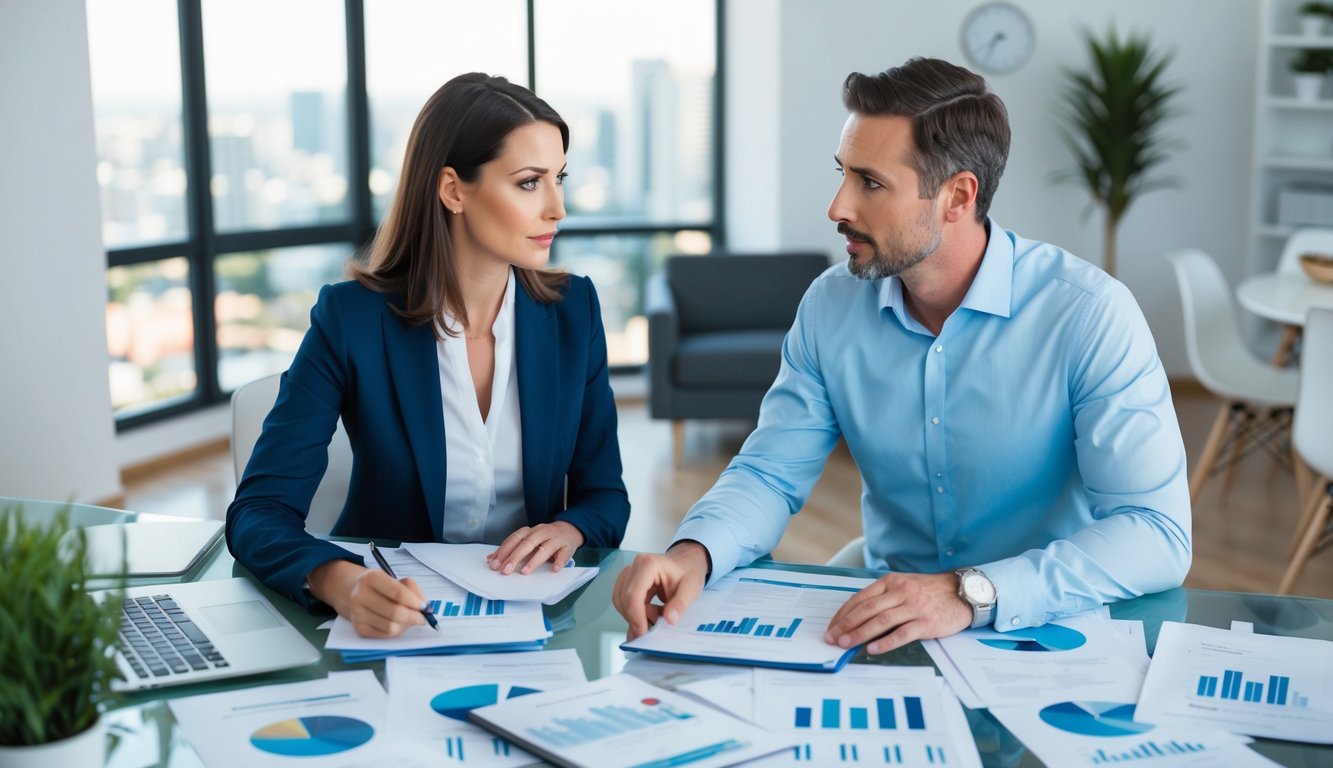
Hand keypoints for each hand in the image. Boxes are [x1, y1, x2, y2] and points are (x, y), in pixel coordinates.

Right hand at [307, 559, 427, 637]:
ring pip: (391, 626)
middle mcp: (360, 596)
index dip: (414, 602)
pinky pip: (385, 634)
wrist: (354, 592)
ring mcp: (357, 614)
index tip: (425, 607)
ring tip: (410, 620)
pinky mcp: (359, 628)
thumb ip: (412, 590)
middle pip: (394, 612)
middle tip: (422, 618)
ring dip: (406, 625)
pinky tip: (399, 624)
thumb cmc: (381, 586)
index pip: (397, 592)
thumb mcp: (395, 579)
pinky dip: (397, 631)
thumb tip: (425, 607)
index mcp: (371, 578)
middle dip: (414, 617)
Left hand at [486, 521, 585, 574]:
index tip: (495, 563)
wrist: (569, 530)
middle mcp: (542, 533)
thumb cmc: (544, 538)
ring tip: (525, 571)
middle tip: (506, 570)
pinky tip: (554, 569)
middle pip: (527, 543)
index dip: (504, 551)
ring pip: (545, 548)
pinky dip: (559, 562)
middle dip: (515, 557)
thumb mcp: (527, 540)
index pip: (515, 539)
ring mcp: (555, 539)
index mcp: (530, 531)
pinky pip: (563, 554)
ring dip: (534, 560)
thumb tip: (491, 558)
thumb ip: (511, 549)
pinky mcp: (567, 547)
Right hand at [612, 542, 709, 639]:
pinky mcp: (628, 581)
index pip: (633, 595)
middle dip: (635, 619)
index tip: (643, 633)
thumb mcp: (691, 588)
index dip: (635, 617)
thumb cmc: (688, 571)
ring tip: (656, 617)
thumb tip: (670, 619)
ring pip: (621, 602)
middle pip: (624, 600)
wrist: (686, 562)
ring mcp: (630, 573)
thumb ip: (681, 604)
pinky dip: (636, 612)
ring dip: (635, 616)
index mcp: (649, 565)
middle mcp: (635, 566)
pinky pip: (624, 601)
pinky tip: (652, 613)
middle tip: (652, 630)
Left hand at [823, 572, 971, 654]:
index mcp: (891, 582)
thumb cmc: (930, 591)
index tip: (832, 626)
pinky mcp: (926, 622)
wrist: (963, 593)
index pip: (860, 598)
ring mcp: (914, 607)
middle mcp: (900, 592)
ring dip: (860, 634)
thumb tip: (859, 618)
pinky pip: (902, 634)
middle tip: (832, 638)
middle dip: (846, 625)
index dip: (843, 614)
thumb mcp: (904, 585)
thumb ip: (884, 597)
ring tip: (845, 645)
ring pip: (881, 621)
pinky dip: (885, 642)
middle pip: (867, 609)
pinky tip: (872, 649)